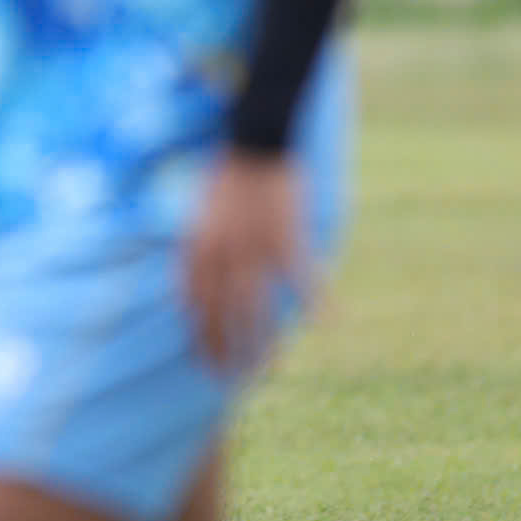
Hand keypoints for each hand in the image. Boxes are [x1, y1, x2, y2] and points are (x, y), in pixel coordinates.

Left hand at [183, 149, 314, 369]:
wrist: (253, 141)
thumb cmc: (228, 178)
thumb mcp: (199, 215)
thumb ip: (200, 252)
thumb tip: (194, 288)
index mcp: (198, 246)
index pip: (193, 304)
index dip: (200, 334)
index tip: (203, 359)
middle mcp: (222, 253)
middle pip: (222, 314)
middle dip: (225, 349)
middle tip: (231, 379)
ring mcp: (254, 247)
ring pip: (258, 307)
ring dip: (263, 342)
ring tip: (269, 370)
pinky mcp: (285, 235)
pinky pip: (302, 276)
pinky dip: (316, 300)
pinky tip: (326, 323)